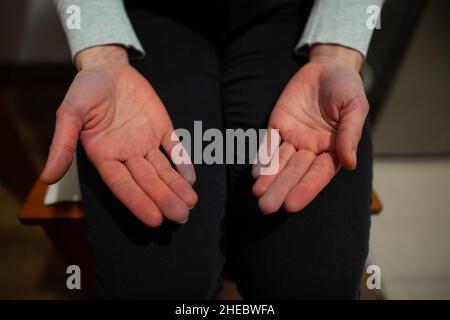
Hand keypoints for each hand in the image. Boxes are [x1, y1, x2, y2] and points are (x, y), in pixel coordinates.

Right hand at [41, 46, 196, 225]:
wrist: (107, 67)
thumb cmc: (85, 90)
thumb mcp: (69, 114)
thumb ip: (62, 145)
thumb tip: (46, 178)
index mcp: (104, 156)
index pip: (123, 185)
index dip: (138, 201)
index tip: (155, 219)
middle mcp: (127, 154)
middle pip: (147, 181)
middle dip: (164, 199)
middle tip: (181, 217)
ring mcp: (146, 143)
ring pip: (163, 170)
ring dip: (176, 186)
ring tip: (190, 203)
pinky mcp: (161, 128)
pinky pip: (174, 148)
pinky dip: (183, 162)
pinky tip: (190, 178)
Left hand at [252, 45, 368, 213]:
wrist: (327, 67)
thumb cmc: (347, 88)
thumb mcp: (355, 106)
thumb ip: (350, 133)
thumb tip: (350, 163)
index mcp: (332, 150)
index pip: (318, 174)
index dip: (305, 189)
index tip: (291, 205)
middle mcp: (311, 149)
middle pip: (294, 173)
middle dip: (280, 189)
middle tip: (266, 207)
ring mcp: (293, 138)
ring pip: (279, 162)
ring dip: (268, 178)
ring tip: (257, 193)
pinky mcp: (278, 125)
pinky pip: (269, 143)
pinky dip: (262, 157)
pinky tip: (256, 172)